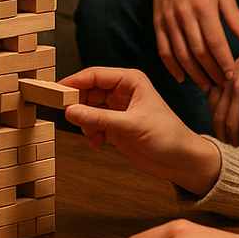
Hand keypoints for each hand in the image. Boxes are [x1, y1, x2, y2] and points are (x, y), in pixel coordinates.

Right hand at [62, 67, 220, 195]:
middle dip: (78, 106)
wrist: (182, 161)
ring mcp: (118, 109)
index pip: (94, 75)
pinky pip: (93, 124)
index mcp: (130, 81)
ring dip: (85, 123)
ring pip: (88, 109)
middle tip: (68, 117)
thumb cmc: (168, 137)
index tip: (56, 92)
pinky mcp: (116, 125)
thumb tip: (71, 111)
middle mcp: (123, 92)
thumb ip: (99, 119)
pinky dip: (91, 133)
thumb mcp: (131, 126)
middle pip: (87, 91)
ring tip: (92, 136)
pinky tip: (98, 144)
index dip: (74, 82)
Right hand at [147, 0, 238, 89]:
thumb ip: (235, 18)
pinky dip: (171, 67)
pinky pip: (163, 50)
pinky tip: (182, 78)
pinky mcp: (158, 24)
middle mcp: (184, 13)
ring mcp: (168, 20)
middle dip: (212, 72)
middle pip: (198, 51)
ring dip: (194, 74)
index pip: (215, 41)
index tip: (232, 75)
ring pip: (181, 54)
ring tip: (206, 85)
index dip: (224, 61)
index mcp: (204, 6)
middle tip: (222, 84)